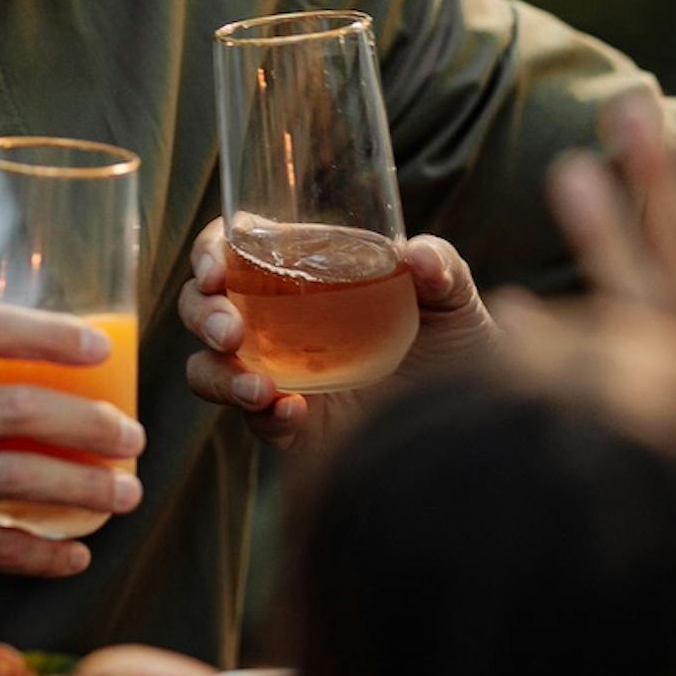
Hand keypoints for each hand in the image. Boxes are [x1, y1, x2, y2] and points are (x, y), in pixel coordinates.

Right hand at [0, 306, 148, 594]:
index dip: (50, 333)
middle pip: (17, 408)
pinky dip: (44, 553)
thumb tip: (31, 362)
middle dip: (91, 425)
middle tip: (133, 436)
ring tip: (124, 493)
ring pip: (16, 477)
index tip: (102, 346)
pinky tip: (76, 553)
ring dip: (85, 489)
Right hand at [179, 219, 492, 445]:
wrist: (472, 427)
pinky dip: (263, 415)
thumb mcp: (456, 301)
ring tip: (257, 388)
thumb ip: (442, 269)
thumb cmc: (461, 350)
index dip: (210, 251)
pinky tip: (293, 412)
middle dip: (203, 315)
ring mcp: (279, 373)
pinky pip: (253, 419)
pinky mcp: (289, 424)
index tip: (216, 268)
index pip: (235, 248)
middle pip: (204, 305)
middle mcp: (279, 320)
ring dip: (217, 375)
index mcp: (304, 273)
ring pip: (207, 368)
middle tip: (230, 332)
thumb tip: (417, 256)